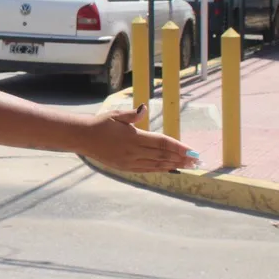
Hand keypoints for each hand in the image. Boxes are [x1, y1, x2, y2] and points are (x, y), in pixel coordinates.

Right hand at [79, 104, 197, 172]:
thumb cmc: (100, 123)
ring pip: (156, 164)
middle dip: (181, 158)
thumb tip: (144, 108)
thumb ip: (132, 114)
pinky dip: (160, 169)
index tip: (192, 151)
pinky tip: (169, 168)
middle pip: (163, 156)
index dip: (179, 147)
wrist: (82, 138)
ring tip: (187, 166)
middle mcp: (133, 151)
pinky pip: (146, 169)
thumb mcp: (115, 115)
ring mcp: (129, 161)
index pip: (162, 143)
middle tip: (196, 161)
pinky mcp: (125, 167)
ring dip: (173, 165)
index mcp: (133, 137)